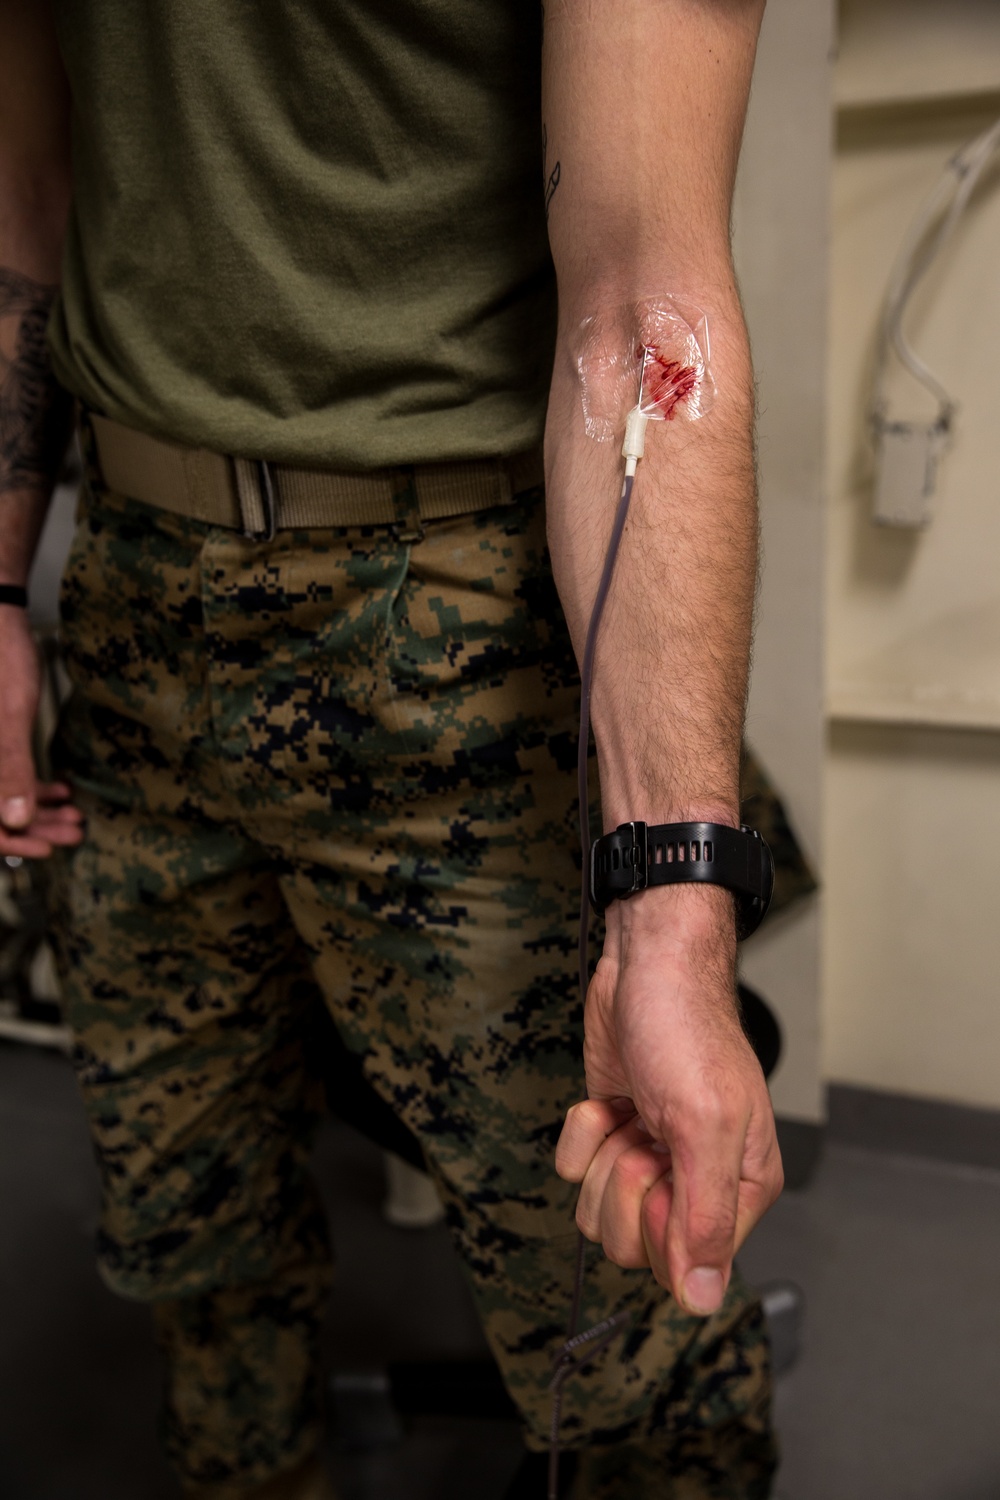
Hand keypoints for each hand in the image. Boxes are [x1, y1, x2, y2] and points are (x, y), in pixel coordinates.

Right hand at [0, 606, 82, 857]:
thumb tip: (15, 822)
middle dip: (32, 827)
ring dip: (36, 808)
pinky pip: (3, 773)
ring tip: (75, 816)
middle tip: (73, 832)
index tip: (47, 848)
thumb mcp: (10, 717)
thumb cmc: (1, 658)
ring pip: (1, 794)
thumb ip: (10, 769)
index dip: (10, 840)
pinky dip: (30, 785)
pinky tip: (63, 789)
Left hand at [555, 884, 782, 1315]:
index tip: (665, 1173)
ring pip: (597, 1211)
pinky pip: (573, 1170)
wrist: (647, 964)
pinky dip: (582, 1131)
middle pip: (633, 1244)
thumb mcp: (706, 1124)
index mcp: (742, 1187)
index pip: (686, 1266)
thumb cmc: (687, 1028)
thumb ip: (706, 1216)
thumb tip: (705, 1298)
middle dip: (623, 1185)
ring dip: (601, 1156)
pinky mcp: (612, 1133)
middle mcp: (697, 1181)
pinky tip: (609, 1099)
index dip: (659, 1225)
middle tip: (646, 1134)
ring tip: (632, 1112)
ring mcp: (651, 1157)